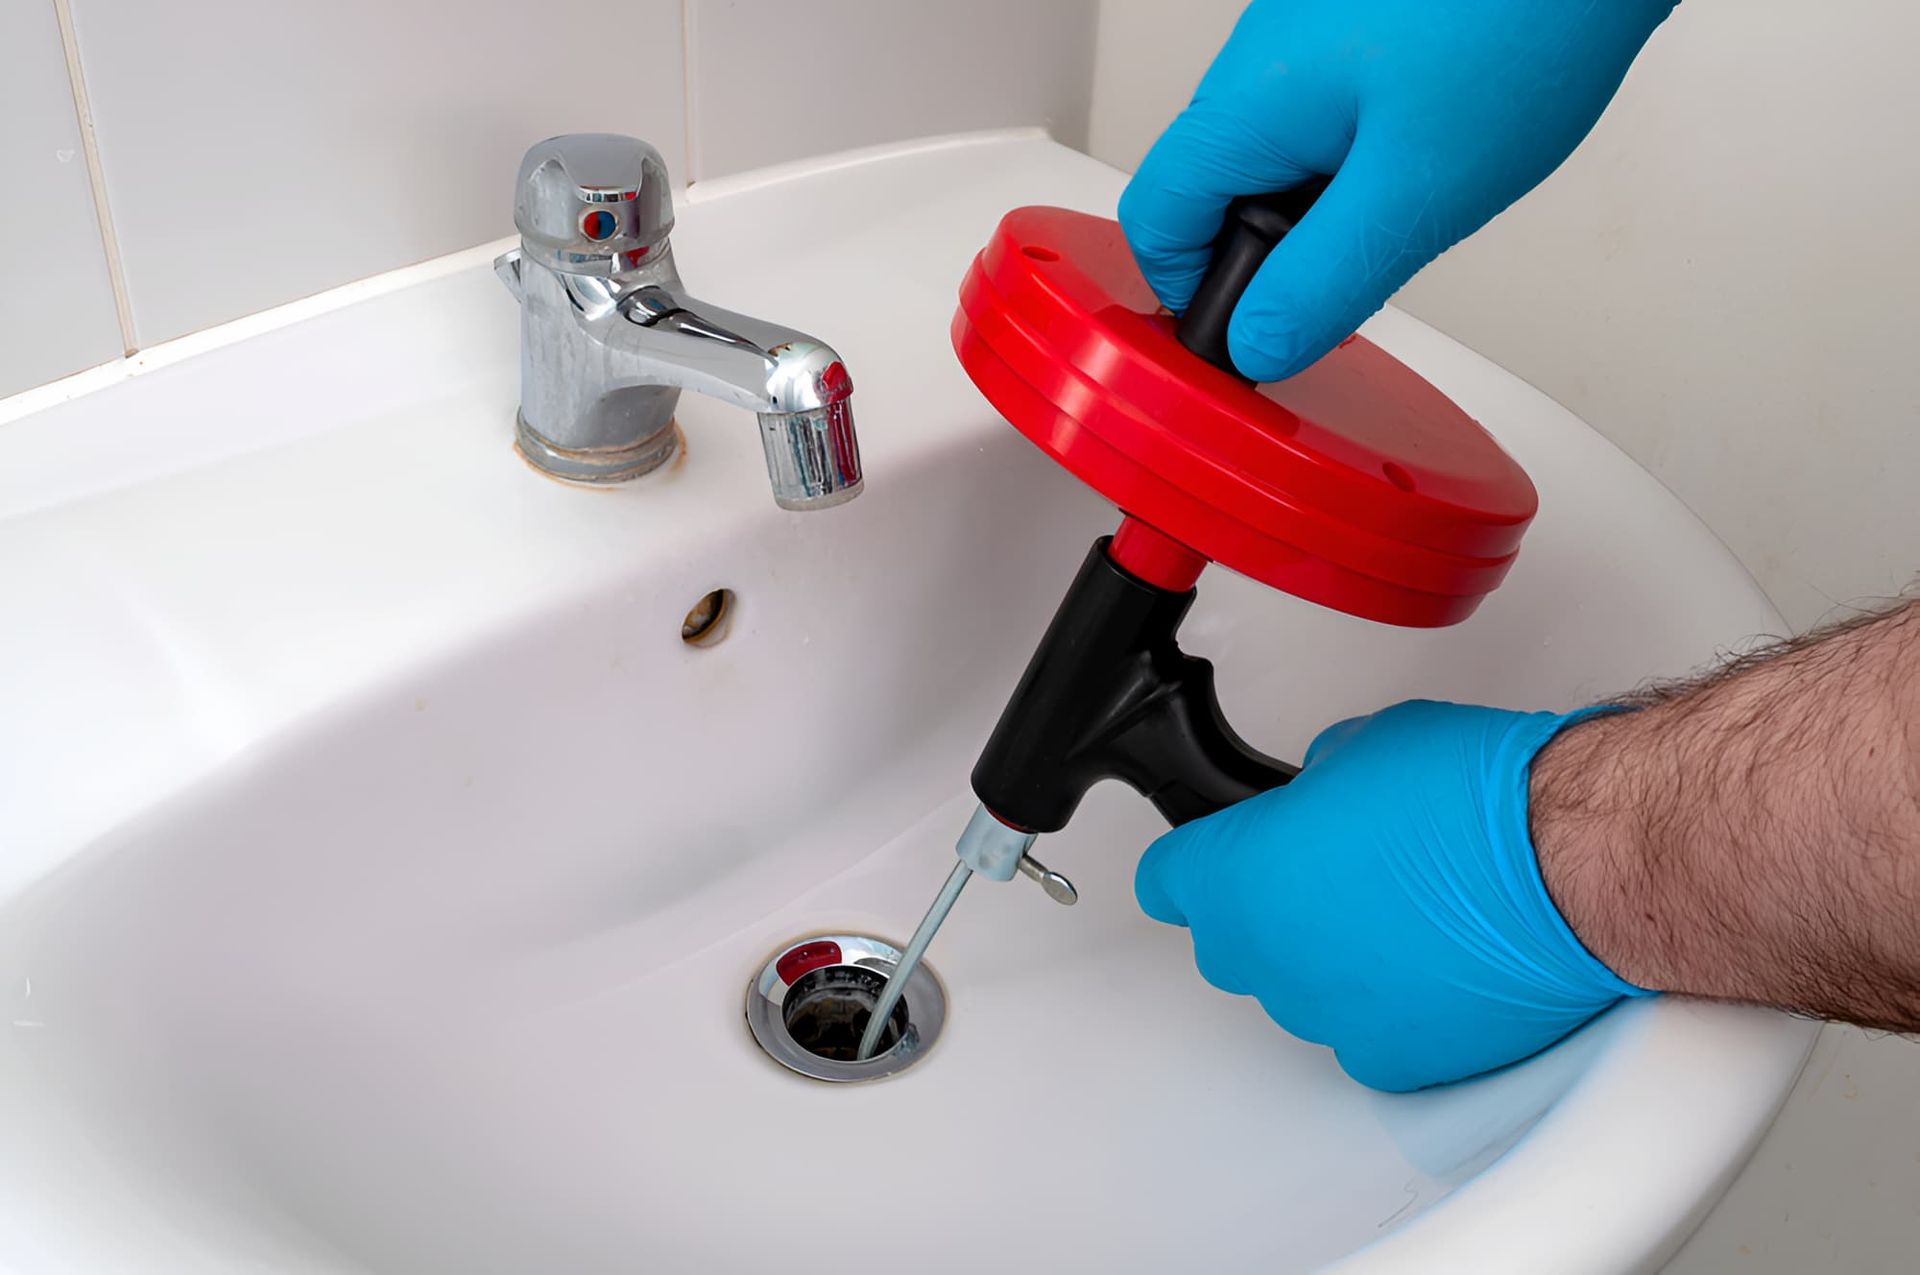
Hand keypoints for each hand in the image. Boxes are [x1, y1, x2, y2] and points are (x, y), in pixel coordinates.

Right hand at [1118, 0, 1677, 379]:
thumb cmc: (1521, 26)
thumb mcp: (1413, 196)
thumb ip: (1321, 283)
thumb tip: (1258, 346)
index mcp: (1246, 101)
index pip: (1154, 221)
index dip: (1190, 295)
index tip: (1250, 335)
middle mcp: (1257, 56)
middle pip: (1210, 191)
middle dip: (1270, 256)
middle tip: (1351, 280)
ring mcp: (1303, 33)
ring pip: (1272, 156)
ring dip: (1321, 208)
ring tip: (1410, 206)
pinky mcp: (1354, 25)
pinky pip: (1323, 116)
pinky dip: (1359, 158)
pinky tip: (1431, 156)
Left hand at [1134, 700, 1649, 1091]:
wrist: (1569, 867)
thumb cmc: (1475, 798)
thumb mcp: (1364, 745)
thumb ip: (1312, 785)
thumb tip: (1318, 798)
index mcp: (1239, 875)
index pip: (1167, 881)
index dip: (1193, 864)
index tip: (1211, 858)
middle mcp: (1269, 956)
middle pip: (1232, 941)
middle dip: (1268, 909)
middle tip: (1334, 873)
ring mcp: (1327, 1016)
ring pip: (1303, 989)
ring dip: (1333, 958)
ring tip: (1405, 914)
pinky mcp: (1393, 1060)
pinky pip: (1367, 1033)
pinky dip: (1392, 1005)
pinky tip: (1437, 963)